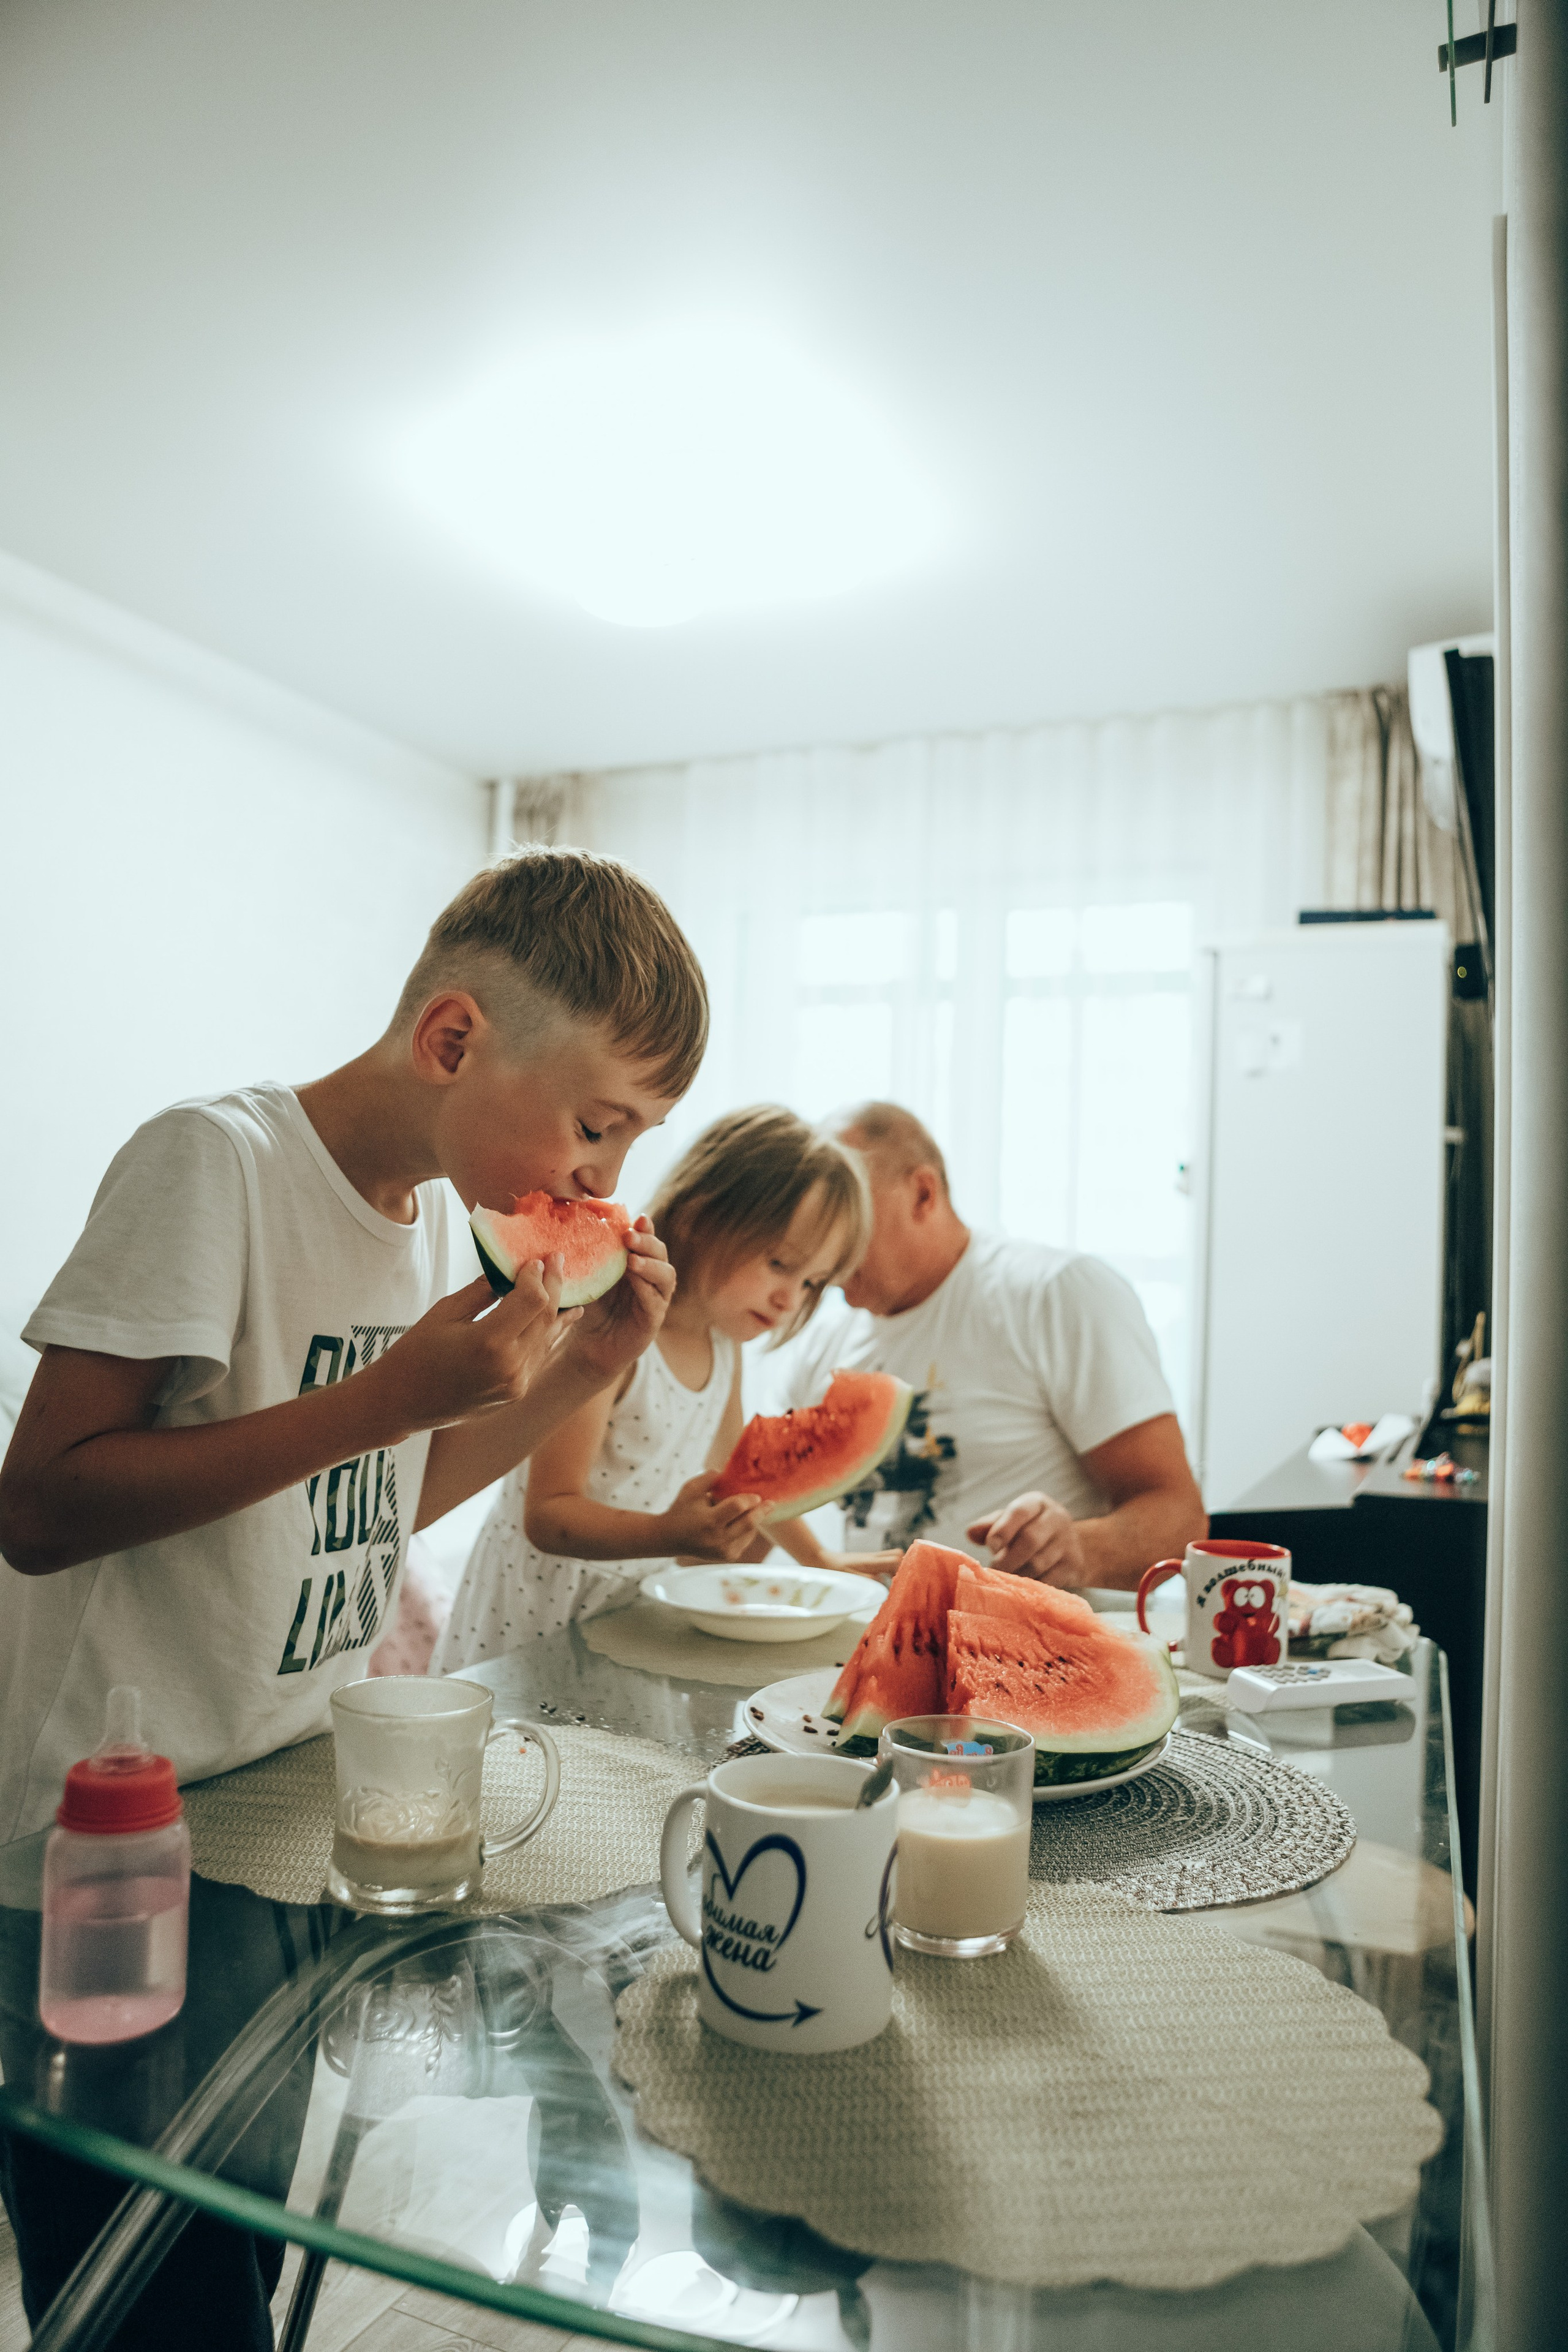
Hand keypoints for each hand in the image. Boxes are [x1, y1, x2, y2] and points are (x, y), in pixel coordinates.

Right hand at [372, 1263, 576, 1435]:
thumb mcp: (444, 1313)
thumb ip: (482, 1290)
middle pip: (546, 1317)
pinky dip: (549, 1334)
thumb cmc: (414, 1355)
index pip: (532, 1299)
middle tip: (558, 1261)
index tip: (536, 1259)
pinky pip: (540, 1356)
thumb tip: (510, 1270)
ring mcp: (516, 1384)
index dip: (537, 1275)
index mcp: (489, 1343)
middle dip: (555, 1285)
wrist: (400, 1405)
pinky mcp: (515, 1393)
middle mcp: (510, 1366)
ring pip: (550, 1338)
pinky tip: (557, 1320)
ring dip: (560, 1310)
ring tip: (570, 1289)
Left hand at [566, 1218, 675, 1383]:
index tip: (637, 1219)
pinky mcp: (653, 1320)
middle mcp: (651, 1279)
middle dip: (647, 1243)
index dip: (646, 1229)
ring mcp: (656, 1299)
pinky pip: (656, 1301)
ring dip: (651, 1264)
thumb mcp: (590, 1279)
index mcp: (639, 1265)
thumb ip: (591, 1258)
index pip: (648, 1241)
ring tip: (632, 1259)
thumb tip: (574, 1228)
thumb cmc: (590, 1309)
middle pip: (660, 1254)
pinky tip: (634, 1281)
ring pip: (666, 1276)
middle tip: (629, 1236)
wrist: (589, 1347)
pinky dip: (647, 1289)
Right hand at [659, 1472, 766, 1563]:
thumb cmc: (681, 1509)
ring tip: (757, 1509)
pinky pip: (745, 1540)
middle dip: (762, 1511)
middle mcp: (718, 1539)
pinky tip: (745, 1520)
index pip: (738, 1507)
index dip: (749, 1499)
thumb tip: (728, 1471)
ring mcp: (723, 1551)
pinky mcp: (727, 1557)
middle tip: (771, 1503)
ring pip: (750, 1532)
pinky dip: (748, 1529)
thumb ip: (709, 1477)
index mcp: (709, 1521)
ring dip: (755, 1519)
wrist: (669, 1538)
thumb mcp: (690, 1489)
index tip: (756, 1495)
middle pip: (749, 1523)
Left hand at [820, 1549, 902, 1578]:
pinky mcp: (868, 1559)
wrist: (823, 1560)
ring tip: (893, 1581)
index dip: (903, 1568)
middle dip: (903, 1565)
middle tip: (900, 1579)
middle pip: (897, 1554)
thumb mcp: (852, 1578)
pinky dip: (888, 1568)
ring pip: (891, 1556)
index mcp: (871, 1561)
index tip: (904, 1579)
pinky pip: (884, 1560)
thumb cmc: (836, 1570)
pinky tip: (883, 1579)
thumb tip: (884, 1583)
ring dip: (895, 1567)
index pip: (895, 1558)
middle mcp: (873, 1557)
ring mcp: (871, 1557)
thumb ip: (869, 1580)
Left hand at [967, 1491, 1089, 1585]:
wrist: (1070, 1547)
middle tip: (995, 1570)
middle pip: (1030, 1540)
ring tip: (1007, 1579)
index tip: (991, 1546)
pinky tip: (1023, 1587)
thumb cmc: (1030, 1530)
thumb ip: (990, 1526)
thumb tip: (970, 1533)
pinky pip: (1049, 1580)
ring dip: (1017, 1575)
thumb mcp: (1011, 1522)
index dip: (1002, 1529)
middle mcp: (1056, 1519)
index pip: (1019, 1512)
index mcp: (1037, 1503)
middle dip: (1007, 1559)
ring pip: (1038, 1563)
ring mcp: (1068, 1543)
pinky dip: (1032, 1587)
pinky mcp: (1074, 1565)